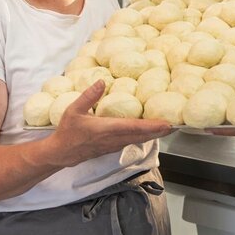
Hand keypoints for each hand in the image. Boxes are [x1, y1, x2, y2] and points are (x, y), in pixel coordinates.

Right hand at [52, 80, 172, 165]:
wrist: (60, 154)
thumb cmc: (67, 132)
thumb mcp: (74, 110)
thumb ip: (89, 96)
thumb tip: (103, 81)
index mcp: (106, 129)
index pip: (133, 128)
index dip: (151, 126)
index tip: (166, 124)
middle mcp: (113, 139)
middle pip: (141, 135)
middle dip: (158, 131)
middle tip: (174, 125)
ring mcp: (113, 146)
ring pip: (137, 139)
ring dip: (152, 134)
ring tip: (166, 128)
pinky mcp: (111, 148)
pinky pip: (131, 141)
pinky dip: (142, 137)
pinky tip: (148, 133)